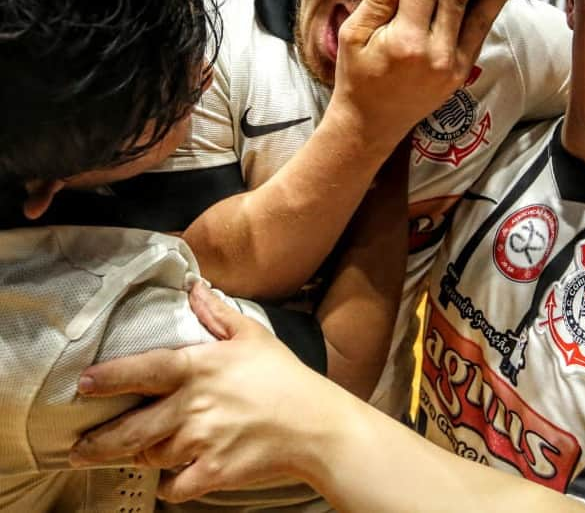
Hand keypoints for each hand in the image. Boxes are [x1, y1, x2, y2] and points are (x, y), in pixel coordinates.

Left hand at [70, 283, 332, 501]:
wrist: (316, 425)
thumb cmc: (285, 376)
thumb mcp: (252, 335)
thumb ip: (216, 313)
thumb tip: (193, 286)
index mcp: (199, 368)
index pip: (142, 370)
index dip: (109, 378)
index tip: (83, 385)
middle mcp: (192, 407)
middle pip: (129, 430)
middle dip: (98, 443)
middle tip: (79, 449)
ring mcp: (200, 443)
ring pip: (150, 457)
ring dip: (142, 456)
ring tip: (137, 454)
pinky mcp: (212, 473)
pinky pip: (174, 487)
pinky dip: (170, 484)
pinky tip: (173, 476)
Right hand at [330, 0, 521, 152]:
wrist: (372, 123)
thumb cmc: (357, 77)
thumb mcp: (353, 36)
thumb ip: (377, 1)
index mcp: (404, 41)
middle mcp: (434, 53)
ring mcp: (452, 65)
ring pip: (478, 14)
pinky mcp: (461, 73)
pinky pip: (480, 33)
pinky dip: (492, 7)